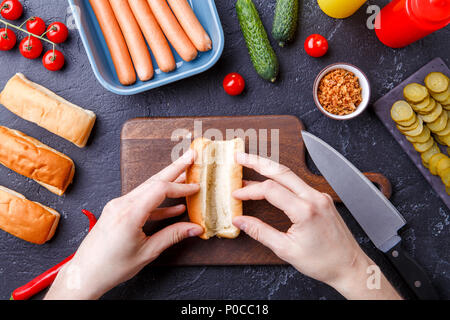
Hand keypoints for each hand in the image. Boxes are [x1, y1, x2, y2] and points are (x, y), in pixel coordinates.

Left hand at [45, 150, 202, 299]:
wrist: (84, 274)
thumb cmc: (110, 267)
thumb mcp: (147, 252)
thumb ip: (172, 236)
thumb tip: (194, 228)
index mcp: (129, 213)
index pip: (160, 190)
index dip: (180, 186)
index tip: (196, 187)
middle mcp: (121, 204)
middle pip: (153, 181)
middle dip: (174, 168)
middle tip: (190, 155)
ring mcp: (117, 206)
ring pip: (147, 188)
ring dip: (167, 182)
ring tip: (184, 175)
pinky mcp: (116, 211)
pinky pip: (141, 200)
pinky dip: (157, 202)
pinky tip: (173, 207)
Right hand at [232, 153, 401, 299]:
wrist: (350, 266)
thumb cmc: (323, 262)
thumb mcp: (286, 250)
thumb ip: (260, 232)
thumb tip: (241, 221)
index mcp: (305, 210)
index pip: (270, 190)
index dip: (250, 190)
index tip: (237, 194)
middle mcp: (314, 197)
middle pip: (281, 171)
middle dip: (257, 162)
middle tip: (240, 157)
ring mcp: (320, 196)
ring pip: (290, 175)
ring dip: (269, 169)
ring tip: (250, 166)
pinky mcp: (322, 198)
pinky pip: (298, 184)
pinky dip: (281, 180)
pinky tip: (270, 182)